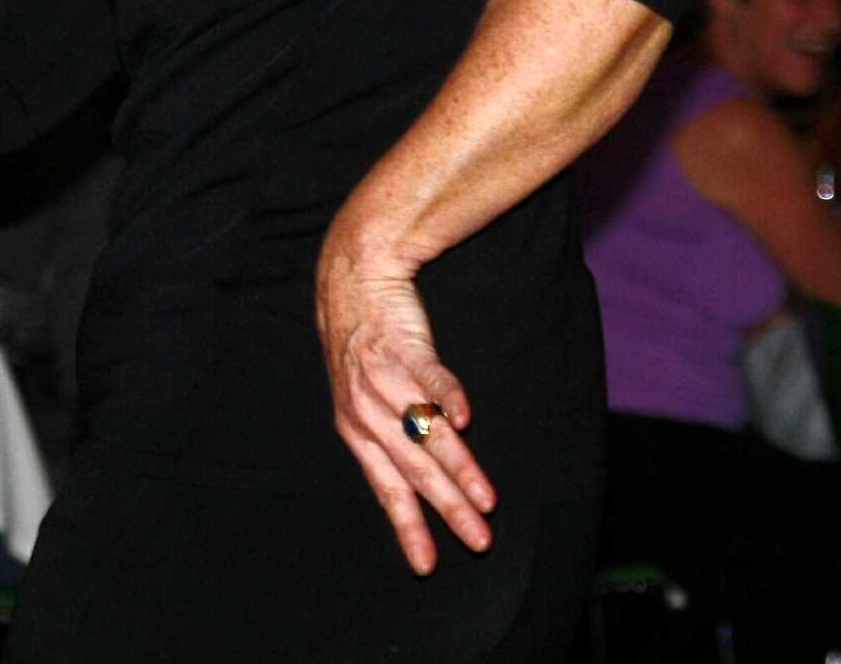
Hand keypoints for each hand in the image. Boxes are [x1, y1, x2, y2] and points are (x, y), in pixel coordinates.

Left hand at [315, 231, 494, 574]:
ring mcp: (384, 379)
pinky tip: (464, 417)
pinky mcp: (404, 347)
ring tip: (487, 499)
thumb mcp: (360, 399)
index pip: (385, 487)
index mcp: (355, 429)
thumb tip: (422, 486)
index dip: (407, 525)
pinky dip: (446, 396)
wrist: (353, 278)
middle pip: (413, 469)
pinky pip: (429, 376)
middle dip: (447, 508)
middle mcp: (366, 410)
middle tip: (478, 540)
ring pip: (427, 433)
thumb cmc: (362, 348)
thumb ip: (388, 439)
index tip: (427, 563)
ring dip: (459, 467)